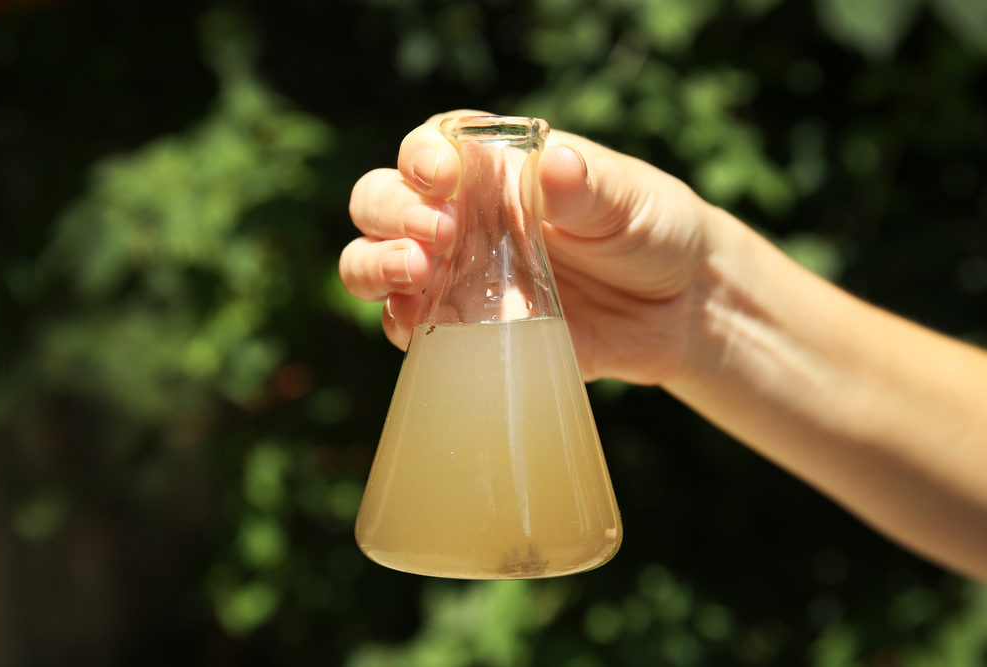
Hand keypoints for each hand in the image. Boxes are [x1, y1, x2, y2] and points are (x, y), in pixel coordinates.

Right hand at [341, 111, 714, 384]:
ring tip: (415, 273)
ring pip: (373, 261)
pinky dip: (400, 323)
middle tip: (437, 234)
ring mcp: (456, 275)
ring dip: (376, 265)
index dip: (421, 156)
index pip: (429, 147)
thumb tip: (553, 165)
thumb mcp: (628, 199)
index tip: (444, 176)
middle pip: (380, 201)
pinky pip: (408, 326)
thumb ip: (588, 187)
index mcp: (492, 169)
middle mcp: (461, 217)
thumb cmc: (650, 229)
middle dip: (391, 213)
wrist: (676, 308)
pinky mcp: (464, 330)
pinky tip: (417, 323)